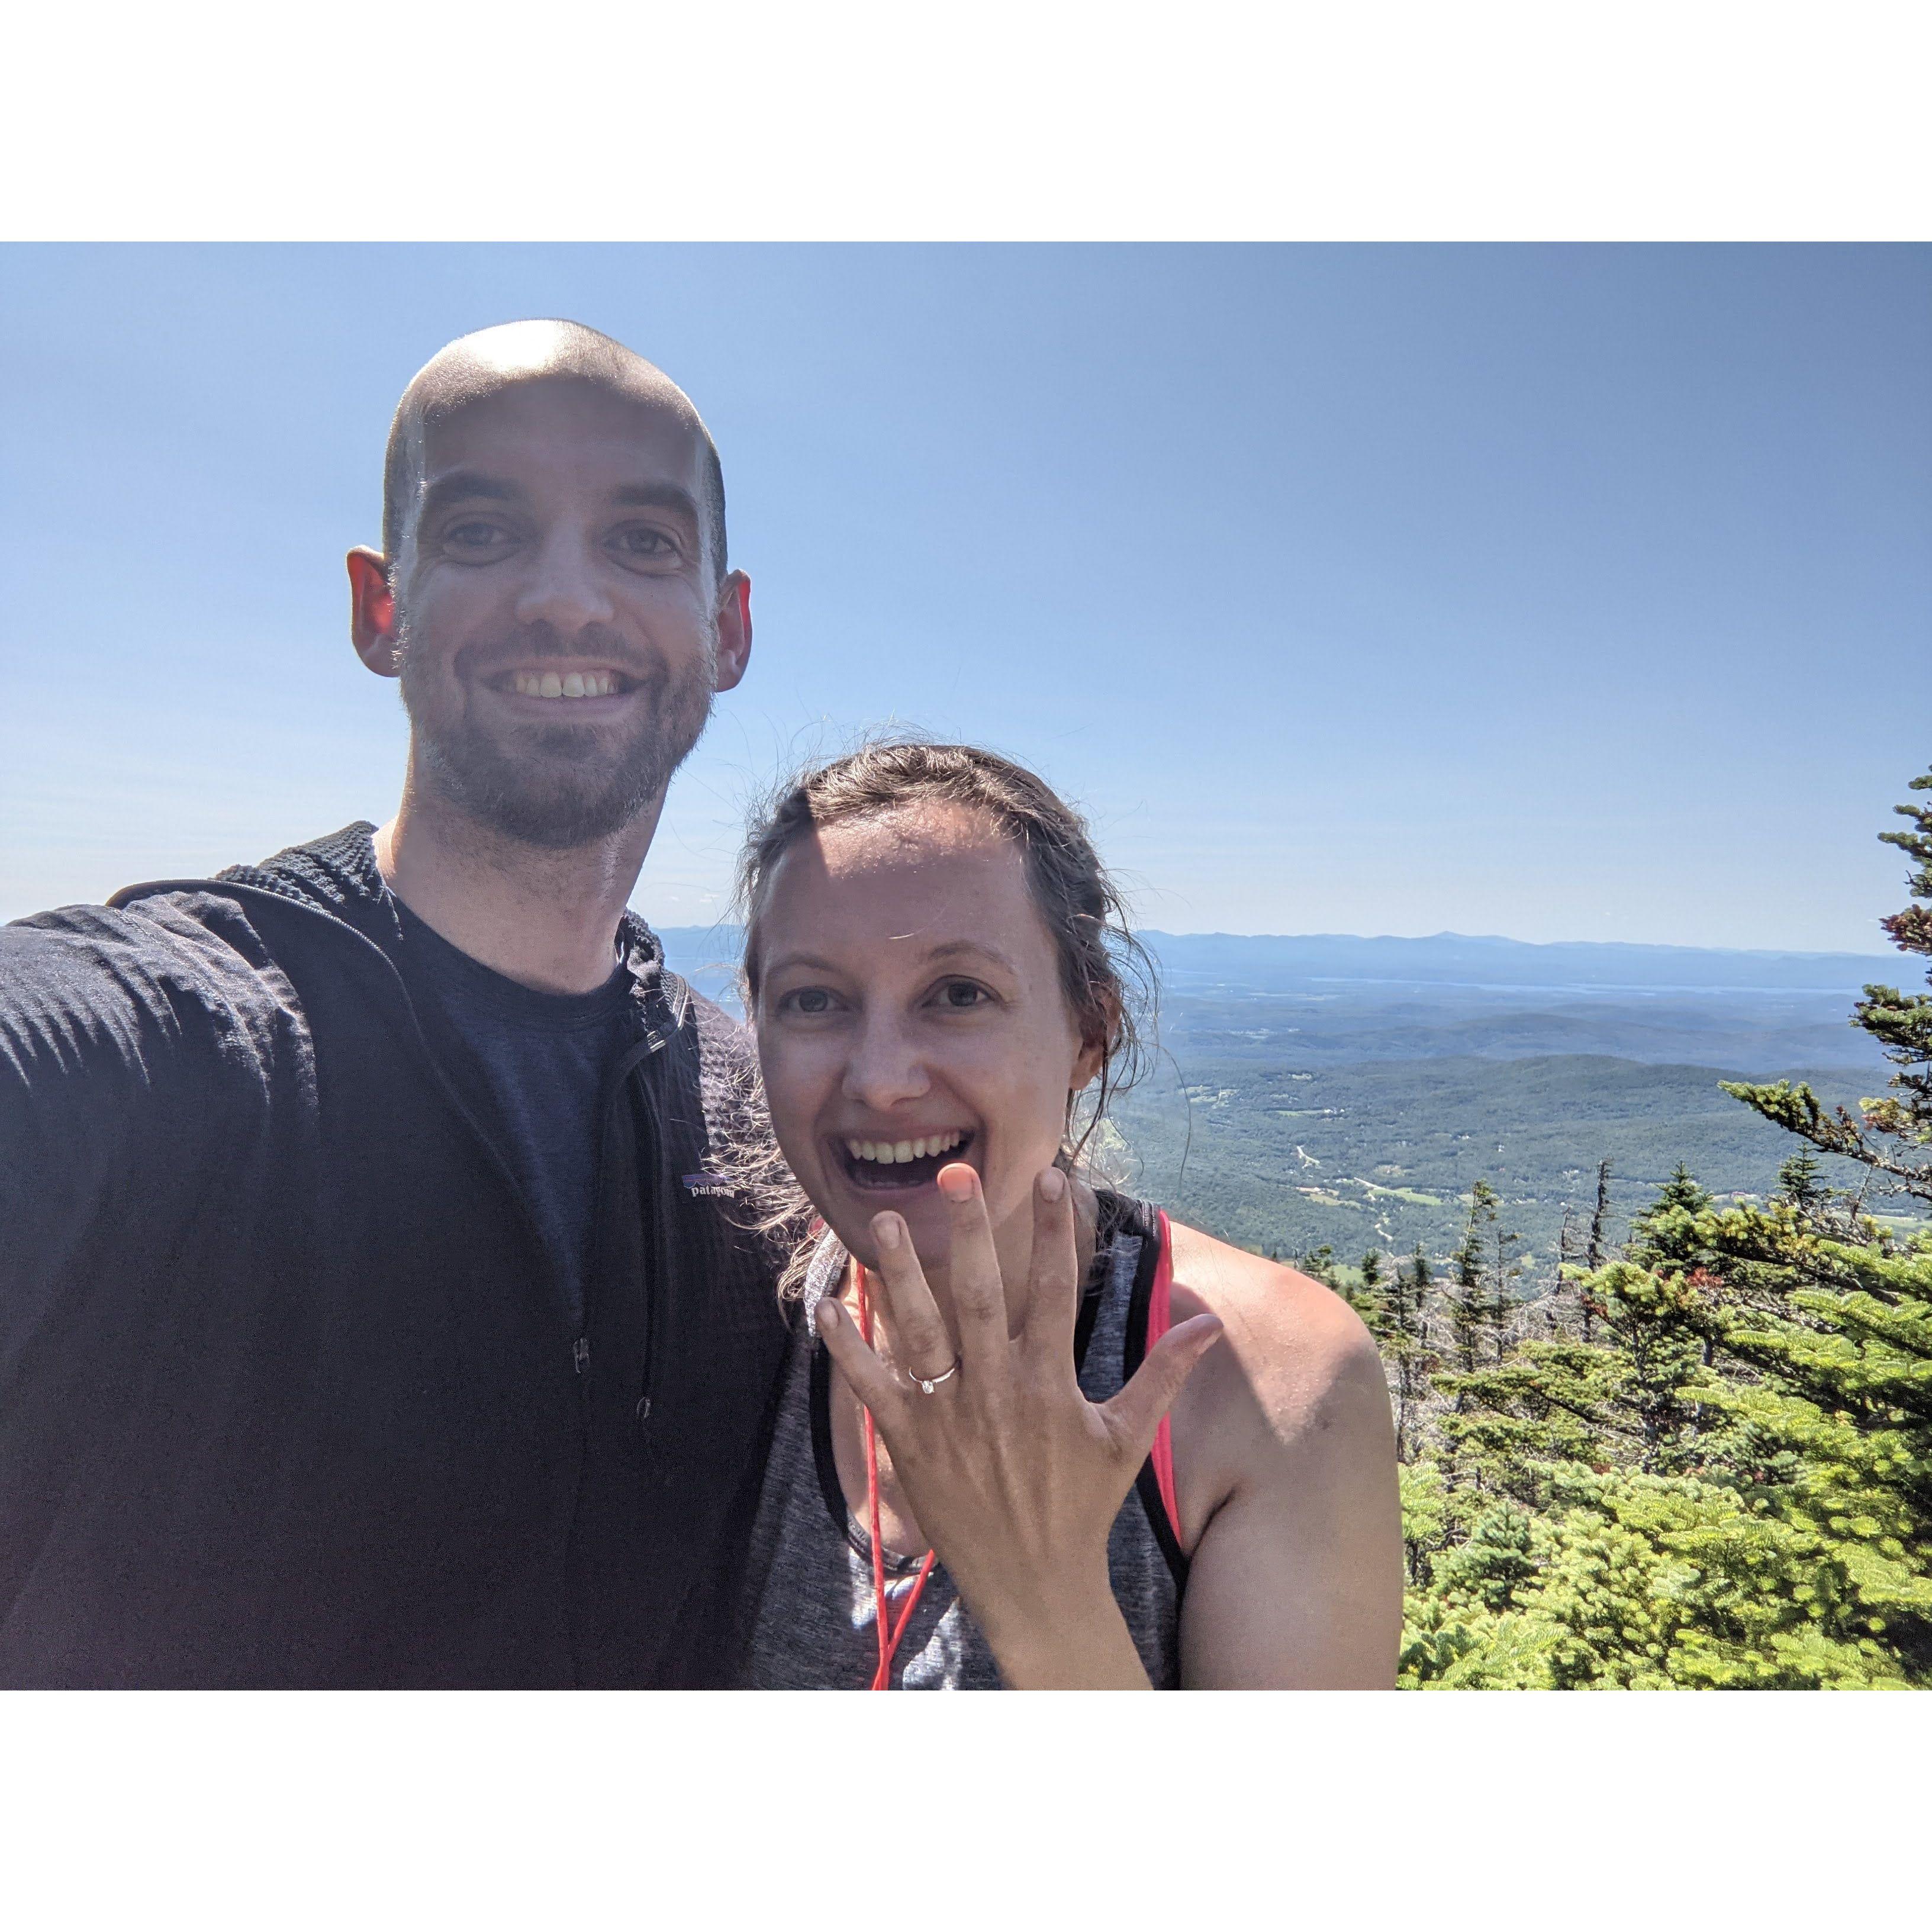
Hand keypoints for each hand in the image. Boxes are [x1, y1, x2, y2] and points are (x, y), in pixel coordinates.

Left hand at [815, 1162, 1223, 1687]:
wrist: (1034, 1582)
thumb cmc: (1082, 1505)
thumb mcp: (1128, 1438)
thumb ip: (1163, 1375)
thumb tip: (1209, 1324)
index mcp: (1050, 1383)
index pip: (1054, 1290)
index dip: (1052, 1231)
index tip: (1050, 1176)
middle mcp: (996, 1391)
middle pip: (980, 1297)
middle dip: (969, 1234)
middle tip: (956, 1176)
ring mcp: (949, 1416)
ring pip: (920, 1331)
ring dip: (900, 1274)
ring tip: (883, 1220)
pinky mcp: (910, 1442)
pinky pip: (873, 1387)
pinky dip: (848, 1348)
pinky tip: (825, 1306)